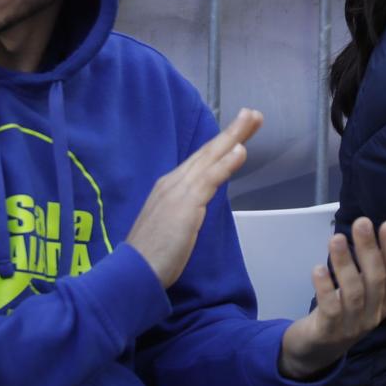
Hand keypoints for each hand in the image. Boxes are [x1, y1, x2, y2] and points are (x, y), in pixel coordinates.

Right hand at [125, 108, 261, 287]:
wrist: (133, 272)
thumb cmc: (150, 256)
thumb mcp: (170, 226)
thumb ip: (183, 211)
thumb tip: (195, 207)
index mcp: (169, 187)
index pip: (200, 161)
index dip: (220, 145)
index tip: (239, 133)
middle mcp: (173, 183)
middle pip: (207, 152)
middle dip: (231, 132)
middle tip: (252, 114)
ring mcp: (178, 191)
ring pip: (210, 158)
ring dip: (233, 137)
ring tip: (252, 119)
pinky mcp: (185, 204)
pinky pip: (210, 179)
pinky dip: (226, 162)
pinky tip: (240, 149)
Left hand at [277, 217, 385, 379]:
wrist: (318, 350)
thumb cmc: (347, 312)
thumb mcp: (371, 291)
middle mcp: (373, 314)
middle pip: (375, 281)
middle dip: (369, 250)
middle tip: (361, 222)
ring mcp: (352, 325)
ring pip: (353, 293)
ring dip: (345, 264)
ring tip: (336, 238)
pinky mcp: (328, 332)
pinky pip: (330, 309)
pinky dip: (325, 288)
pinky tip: (317, 269)